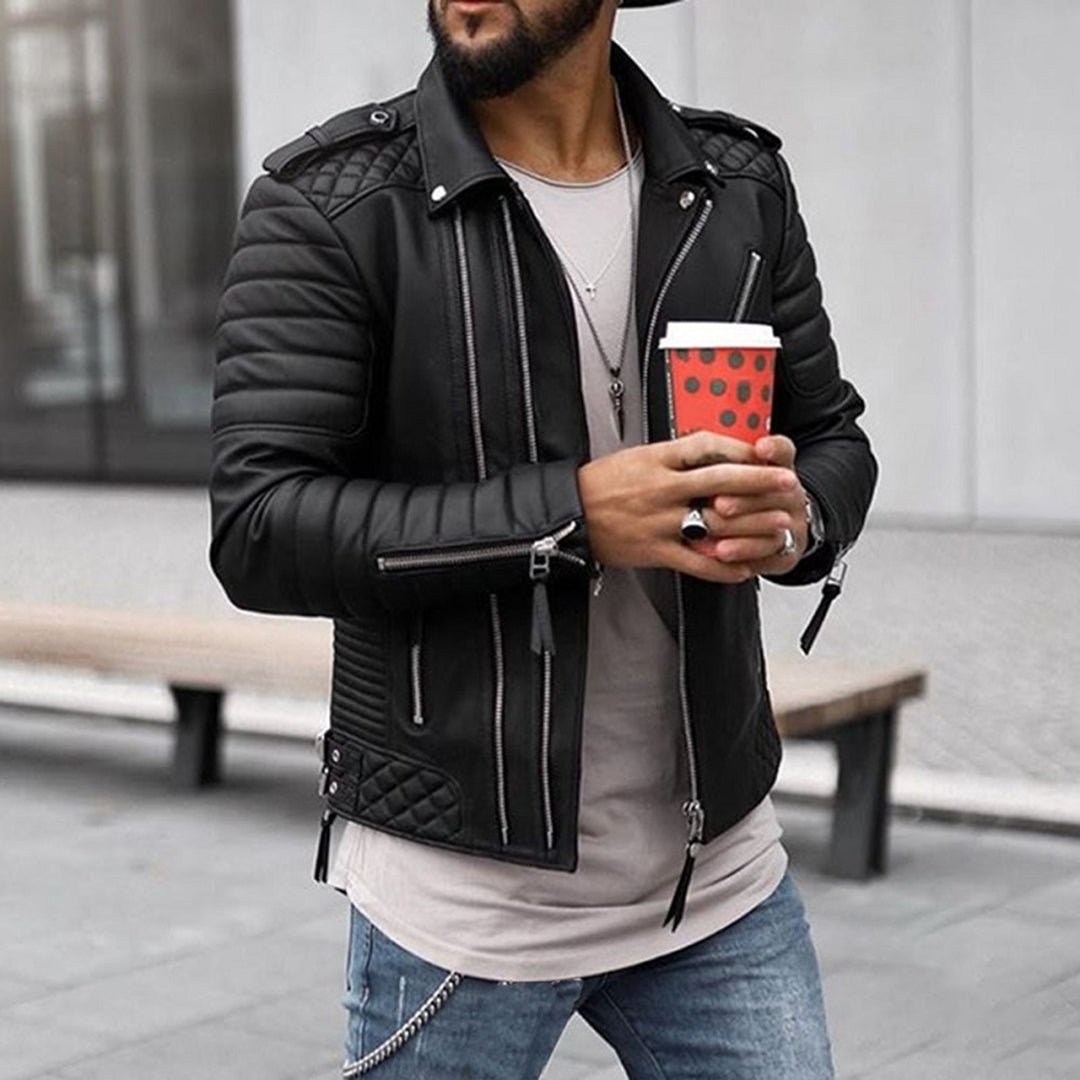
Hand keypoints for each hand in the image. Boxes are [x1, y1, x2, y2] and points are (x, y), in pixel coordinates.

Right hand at [577, 431, 798, 584]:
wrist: (569, 514)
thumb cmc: (601, 483)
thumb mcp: (637, 457)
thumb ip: (673, 457)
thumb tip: (710, 452)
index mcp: (657, 459)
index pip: (707, 446)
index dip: (740, 448)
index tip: (763, 452)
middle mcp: (662, 488)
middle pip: (721, 480)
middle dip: (760, 480)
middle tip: (789, 482)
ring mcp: (660, 521)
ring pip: (715, 521)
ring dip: (753, 524)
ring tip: (779, 524)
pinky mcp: (655, 550)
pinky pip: (696, 561)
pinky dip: (723, 567)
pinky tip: (744, 568)